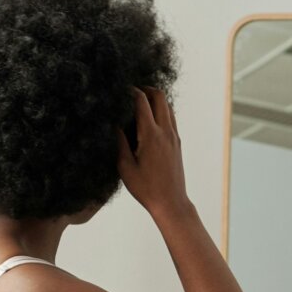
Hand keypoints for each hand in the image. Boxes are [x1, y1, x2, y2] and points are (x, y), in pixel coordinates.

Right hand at [117, 87, 188, 218]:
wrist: (171, 202)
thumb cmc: (146, 188)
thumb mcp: (125, 167)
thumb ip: (119, 142)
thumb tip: (113, 123)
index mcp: (150, 135)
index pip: (142, 101)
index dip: (130, 91)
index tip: (120, 89)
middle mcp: (165, 132)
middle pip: (159, 96)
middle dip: (145, 89)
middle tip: (131, 91)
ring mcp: (174, 136)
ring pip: (168, 105)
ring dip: (155, 99)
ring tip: (139, 103)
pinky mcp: (177, 142)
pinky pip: (171, 117)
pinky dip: (161, 110)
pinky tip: (148, 119)